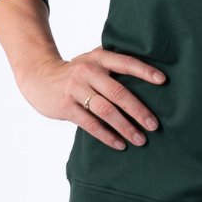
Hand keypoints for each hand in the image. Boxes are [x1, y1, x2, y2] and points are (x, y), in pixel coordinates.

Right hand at [17, 44, 166, 150]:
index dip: (145, 71)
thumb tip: (149, 75)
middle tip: (154, 125)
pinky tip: (120, 144)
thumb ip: (113, 65)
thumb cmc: (76, 71)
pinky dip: (107, 136)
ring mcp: (76, 89)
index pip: (126, 63)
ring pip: (106, 111)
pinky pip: (90, 124)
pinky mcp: (66, 107)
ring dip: (125, 127)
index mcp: (99, 58)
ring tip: (140, 139)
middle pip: (118, 92)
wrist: (38, 77)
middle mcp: (88, 71)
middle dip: (138, 110)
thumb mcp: (92, 60)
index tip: (163, 81)